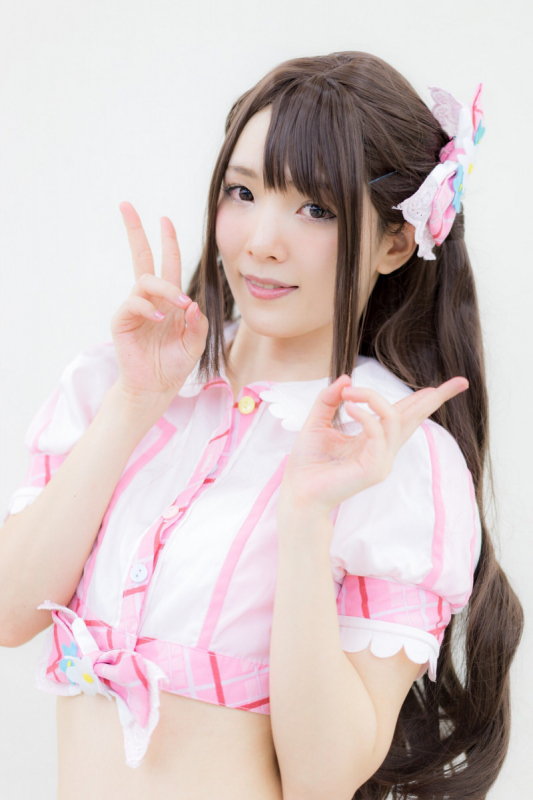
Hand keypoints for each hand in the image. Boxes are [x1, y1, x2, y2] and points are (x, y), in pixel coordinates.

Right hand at [110, 202, 208, 403]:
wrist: (156, 387)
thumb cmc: (175, 364)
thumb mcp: (196, 343)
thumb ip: (199, 324)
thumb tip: (193, 302)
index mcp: (168, 300)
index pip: (168, 264)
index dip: (168, 242)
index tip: (164, 219)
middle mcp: (150, 299)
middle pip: (141, 257)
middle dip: (135, 231)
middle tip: (126, 205)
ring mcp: (135, 308)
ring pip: (145, 280)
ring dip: (166, 289)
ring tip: (178, 306)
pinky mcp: (122, 321)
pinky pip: (134, 304)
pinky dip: (149, 308)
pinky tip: (160, 319)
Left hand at [277, 373, 468, 517]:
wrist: (298, 490)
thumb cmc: (308, 461)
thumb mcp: (318, 420)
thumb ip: (331, 398)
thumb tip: (346, 378)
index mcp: (375, 439)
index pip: (405, 415)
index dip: (423, 399)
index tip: (441, 387)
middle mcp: (384, 450)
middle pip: (418, 418)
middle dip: (438, 398)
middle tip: (461, 381)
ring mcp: (383, 460)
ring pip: (394, 418)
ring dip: (372, 397)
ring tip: (349, 393)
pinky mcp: (375, 468)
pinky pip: (378, 432)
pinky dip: (365, 415)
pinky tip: (349, 406)